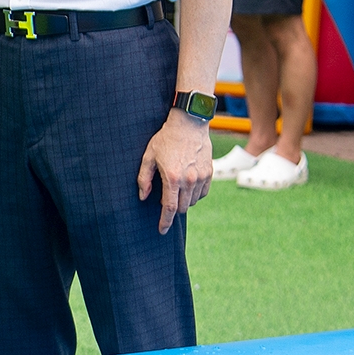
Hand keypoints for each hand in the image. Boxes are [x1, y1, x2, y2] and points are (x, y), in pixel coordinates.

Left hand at [138, 110, 212, 233]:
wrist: (189, 124)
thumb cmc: (166, 139)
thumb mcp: (149, 156)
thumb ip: (144, 178)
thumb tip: (143, 196)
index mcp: (172, 178)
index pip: (169, 208)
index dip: (165, 222)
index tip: (162, 231)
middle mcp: (189, 180)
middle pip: (181, 207)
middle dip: (172, 208)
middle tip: (165, 196)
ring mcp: (201, 177)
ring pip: (192, 201)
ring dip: (183, 200)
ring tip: (176, 187)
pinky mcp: (209, 173)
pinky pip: (203, 193)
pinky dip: (195, 194)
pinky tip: (187, 185)